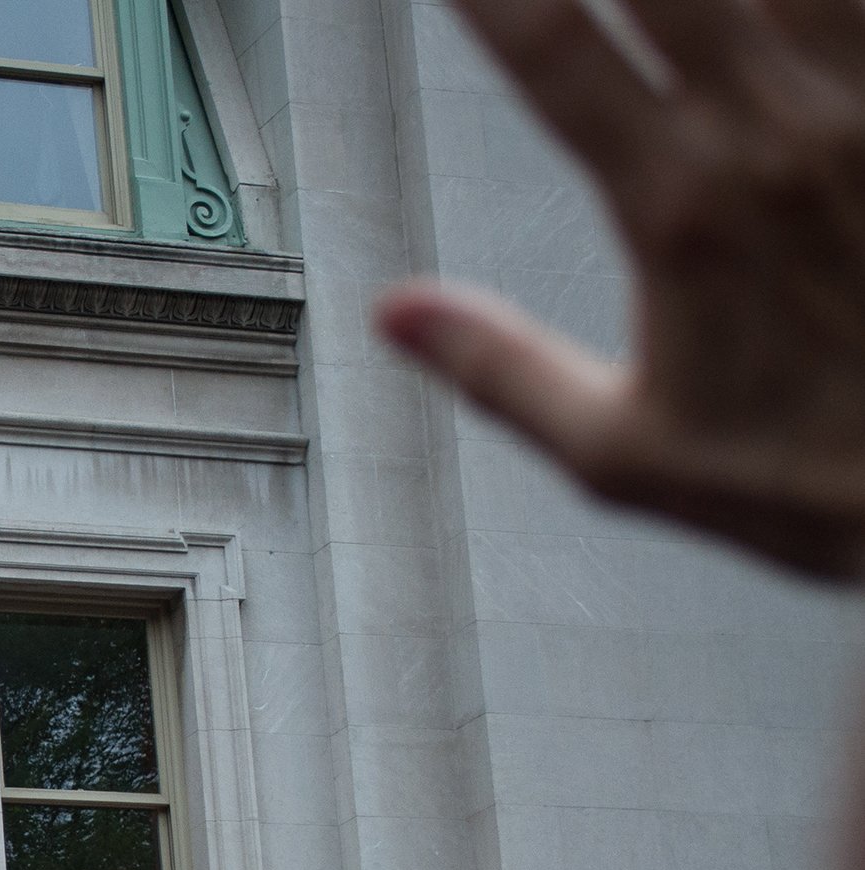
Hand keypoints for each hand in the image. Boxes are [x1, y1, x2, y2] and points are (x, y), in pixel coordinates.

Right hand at [377, 0, 864, 579]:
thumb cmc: (819, 478)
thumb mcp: (628, 456)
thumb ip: (502, 371)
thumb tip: (395, 316)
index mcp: (677, 209)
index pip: (548, 53)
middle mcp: (771, 135)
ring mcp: (862, 108)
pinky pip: (862, 4)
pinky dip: (818, 3)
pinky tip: (782, 6)